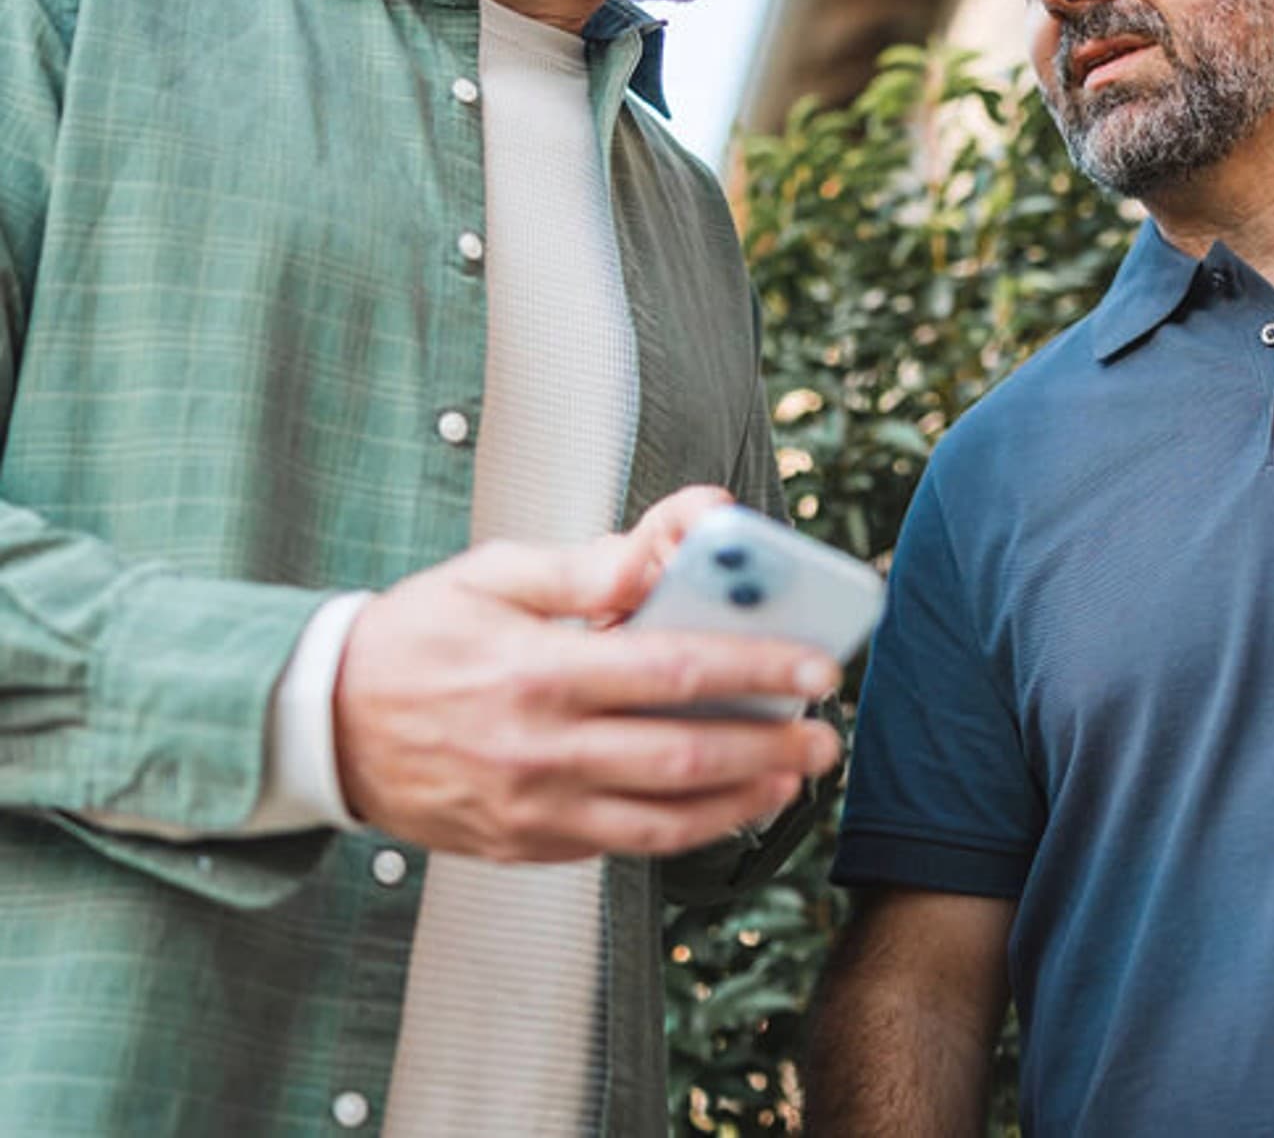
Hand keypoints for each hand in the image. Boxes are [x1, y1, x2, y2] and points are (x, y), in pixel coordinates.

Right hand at [333, 486, 841, 861]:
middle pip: (683, 757)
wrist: (322, 725)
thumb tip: (664, 553)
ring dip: (740, 802)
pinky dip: (681, 830)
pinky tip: (720, 807)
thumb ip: (585, 571)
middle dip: (769, 747)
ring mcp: (531, 810)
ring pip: (661, 819)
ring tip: (792, 778)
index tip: (814, 666)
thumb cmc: (414, 637)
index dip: (755, 671)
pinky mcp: (523, 846)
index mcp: (539, 671)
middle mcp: (540, 751)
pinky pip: (619, 846)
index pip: (674, 671)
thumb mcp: (491, 576)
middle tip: (824, 735)